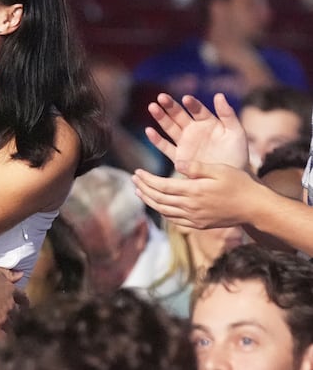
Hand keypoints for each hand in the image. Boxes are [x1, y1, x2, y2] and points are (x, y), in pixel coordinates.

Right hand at [0, 263, 25, 340]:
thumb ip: (8, 274)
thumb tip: (21, 275)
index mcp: (10, 291)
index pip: (23, 299)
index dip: (22, 304)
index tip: (21, 306)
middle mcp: (9, 306)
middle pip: (16, 314)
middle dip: (11, 315)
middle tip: (2, 315)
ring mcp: (2, 318)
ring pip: (9, 326)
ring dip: (5, 326)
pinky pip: (1, 338)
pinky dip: (0, 339)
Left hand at [132, 159, 259, 229]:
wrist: (255, 208)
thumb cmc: (239, 184)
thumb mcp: (220, 169)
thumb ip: (197, 167)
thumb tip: (177, 164)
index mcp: (194, 192)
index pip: (162, 186)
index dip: (147, 180)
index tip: (136, 172)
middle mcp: (191, 207)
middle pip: (159, 199)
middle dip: (144, 188)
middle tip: (133, 179)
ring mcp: (195, 218)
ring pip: (164, 211)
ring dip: (149, 201)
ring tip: (139, 192)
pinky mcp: (200, 225)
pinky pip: (175, 220)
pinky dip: (162, 212)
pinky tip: (158, 206)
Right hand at [144, 93, 247, 168]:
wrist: (231, 180)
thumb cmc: (237, 155)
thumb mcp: (236, 133)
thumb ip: (228, 115)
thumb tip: (219, 95)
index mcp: (207, 122)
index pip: (197, 110)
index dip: (191, 104)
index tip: (186, 99)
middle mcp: (193, 130)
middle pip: (179, 115)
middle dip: (170, 106)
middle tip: (161, 97)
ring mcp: (184, 143)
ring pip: (170, 127)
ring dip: (160, 117)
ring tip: (152, 107)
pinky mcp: (178, 157)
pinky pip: (166, 147)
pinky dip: (157, 140)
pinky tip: (149, 131)